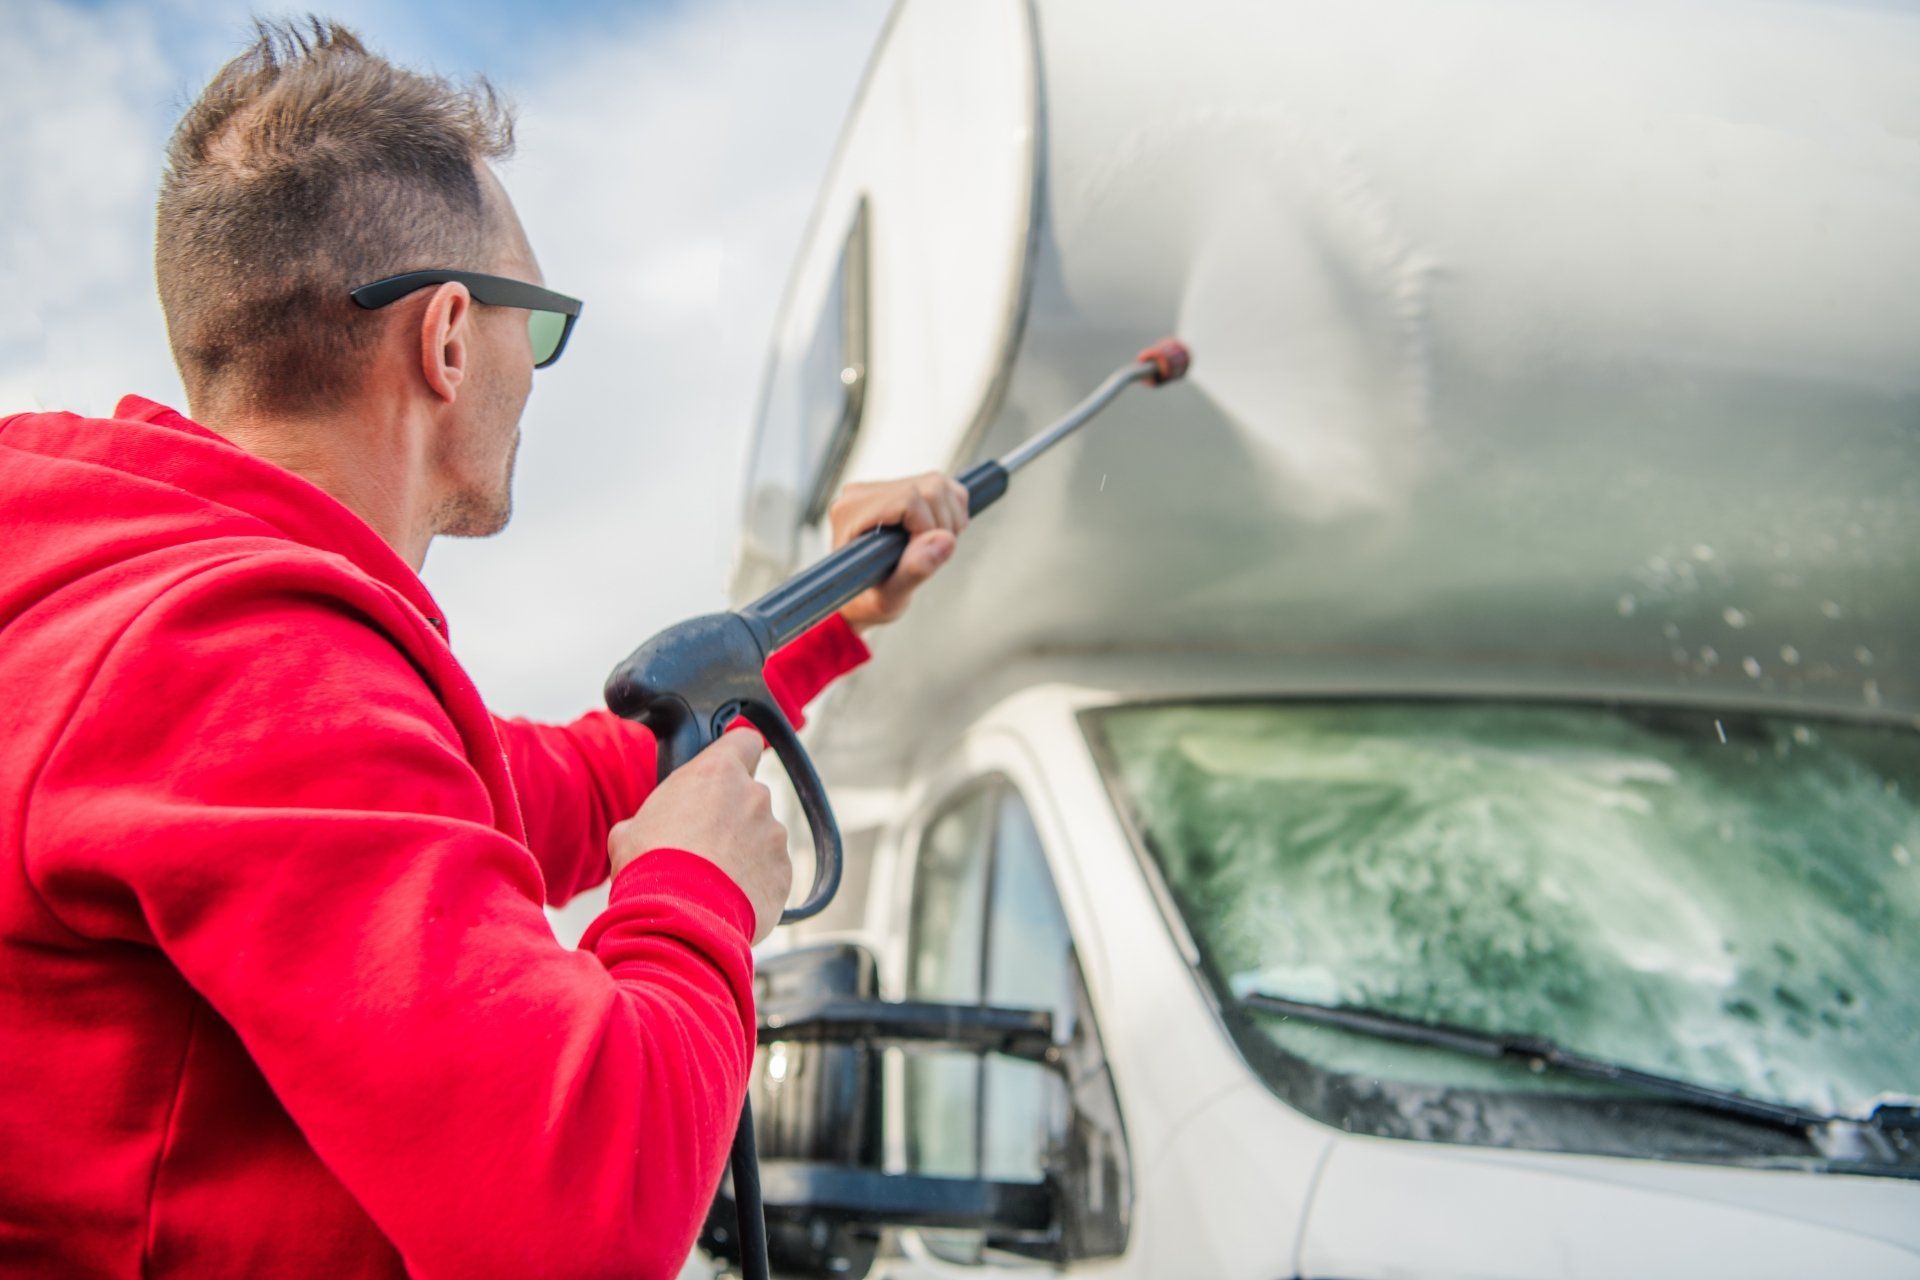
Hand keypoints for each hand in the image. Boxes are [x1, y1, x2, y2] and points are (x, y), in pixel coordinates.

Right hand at [607, 728, 790, 943]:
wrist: (679, 918)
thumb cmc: (651, 867)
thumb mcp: (631, 830)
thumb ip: (652, 816)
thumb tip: (646, 829)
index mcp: (717, 773)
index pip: (743, 741)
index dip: (735, 755)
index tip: (724, 772)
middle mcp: (755, 797)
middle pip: (749, 797)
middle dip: (730, 817)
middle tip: (701, 844)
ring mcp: (774, 836)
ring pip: (761, 837)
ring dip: (742, 852)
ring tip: (710, 881)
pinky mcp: (784, 873)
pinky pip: (769, 872)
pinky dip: (753, 883)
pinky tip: (725, 900)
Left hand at [828, 471, 970, 632]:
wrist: (864, 598)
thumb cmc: (869, 600)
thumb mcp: (889, 597)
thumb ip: (913, 570)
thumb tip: (945, 540)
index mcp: (851, 512)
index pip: (909, 500)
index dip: (929, 528)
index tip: (922, 556)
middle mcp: (862, 493)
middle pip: (929, 488)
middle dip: (942, 525)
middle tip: (931, 556)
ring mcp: (882, 487)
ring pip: (938, 484)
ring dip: (950, 520)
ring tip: (932, 548)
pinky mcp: (901, 486)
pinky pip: (941, 485)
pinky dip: (952, 511)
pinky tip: (936, 536)